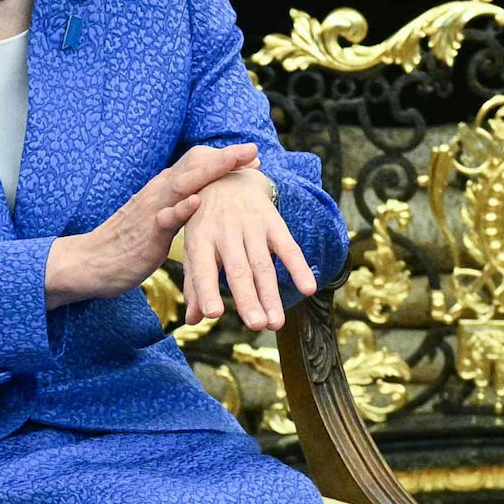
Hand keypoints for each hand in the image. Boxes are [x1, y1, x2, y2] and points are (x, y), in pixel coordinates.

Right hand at [46, 140, 256, 306]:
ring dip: (211, 171)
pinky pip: (165, 218)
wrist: (92, 262)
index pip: (196, 165)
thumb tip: (200, 203)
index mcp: (163, 189)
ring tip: (235, 162)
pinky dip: (181, 208)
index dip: (224, 160)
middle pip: (194, 166)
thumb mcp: (157, 220)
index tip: (251, 157)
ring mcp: (152, 210)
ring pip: (184, 183)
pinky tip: (197, 201)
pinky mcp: (146, 233)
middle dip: (225, 158)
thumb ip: (177, 208)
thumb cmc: (127, 244)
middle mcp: (159, 192)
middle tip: (253, 150)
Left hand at [171, 163, 316, 333]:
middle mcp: (225, 232)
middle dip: (247, 299)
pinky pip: (288, 246)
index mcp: (200, 239)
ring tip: (275, 324)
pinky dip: (298, 267)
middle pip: (238, 270)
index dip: (207, 290)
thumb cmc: (205, 222)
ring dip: (270, 295)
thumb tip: (193, 319)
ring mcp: (251, 226)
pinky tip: (309, 289)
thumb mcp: (194, 248)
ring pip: (262, 264)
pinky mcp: (273, 221)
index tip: (214, 314)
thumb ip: (194, 284)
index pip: (203, 269)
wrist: (227, 176)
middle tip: (256, 326)